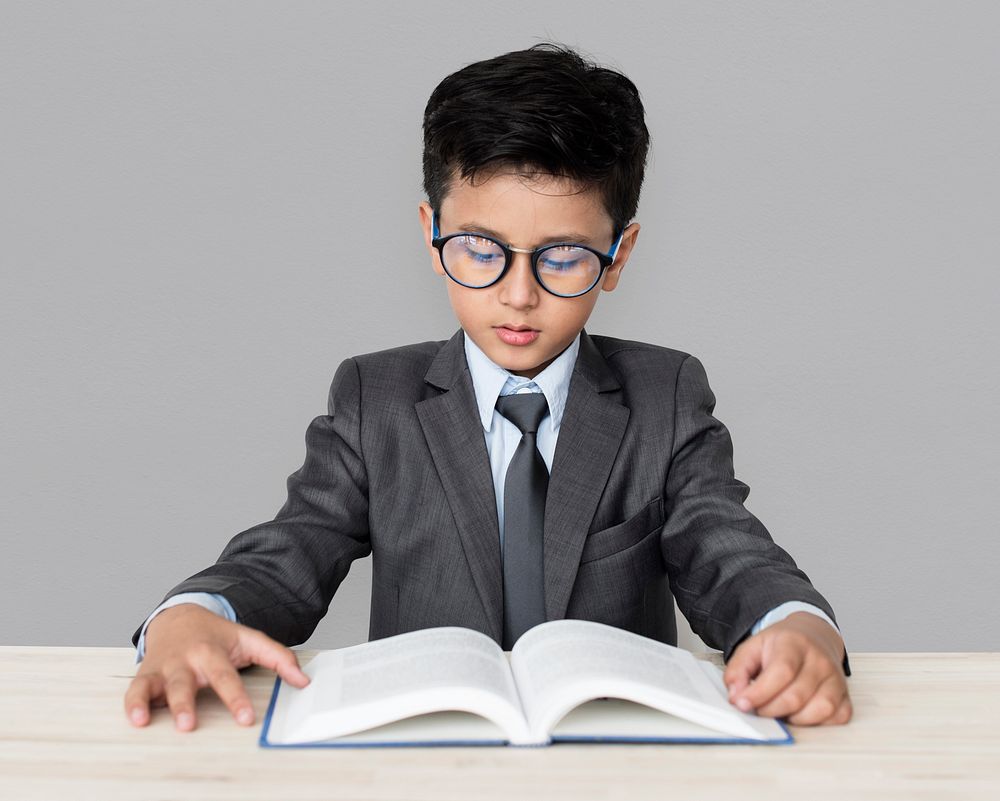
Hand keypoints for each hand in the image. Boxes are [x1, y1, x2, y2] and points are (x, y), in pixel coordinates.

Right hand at [124, 603, 310, 731]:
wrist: (181, 616)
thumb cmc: (217, 634)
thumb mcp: (250, 640)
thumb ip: (278, 658)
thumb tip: (302, 680)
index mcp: (212, 652)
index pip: (226, 677)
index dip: (235, 698)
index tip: (245, 718)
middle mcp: (187, 660)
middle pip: (186, 683)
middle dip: (186, 704)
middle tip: (189, 724)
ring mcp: (166, 667)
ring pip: (158, 686)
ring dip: (153, 703)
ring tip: (149, 721)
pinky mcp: (147, 674)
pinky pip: (135, 689)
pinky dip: (132, 703)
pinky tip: (136, 719)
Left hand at [723, 611, 851, 725]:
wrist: (813, 634)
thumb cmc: (782, 644)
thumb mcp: (753, 646)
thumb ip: (738, 669)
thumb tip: (736, 695)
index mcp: (794, 644)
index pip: (781, 672)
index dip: (760, 693)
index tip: (742, 703)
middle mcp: (819, 661)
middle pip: (797, 696)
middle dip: (770, 709)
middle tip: (756, 709)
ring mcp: (836, 678)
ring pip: (819, 710)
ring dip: (793, 719)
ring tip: (778, 710)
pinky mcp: (845, 695)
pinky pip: (837, 717)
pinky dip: (817, 723)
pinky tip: (800, 714)